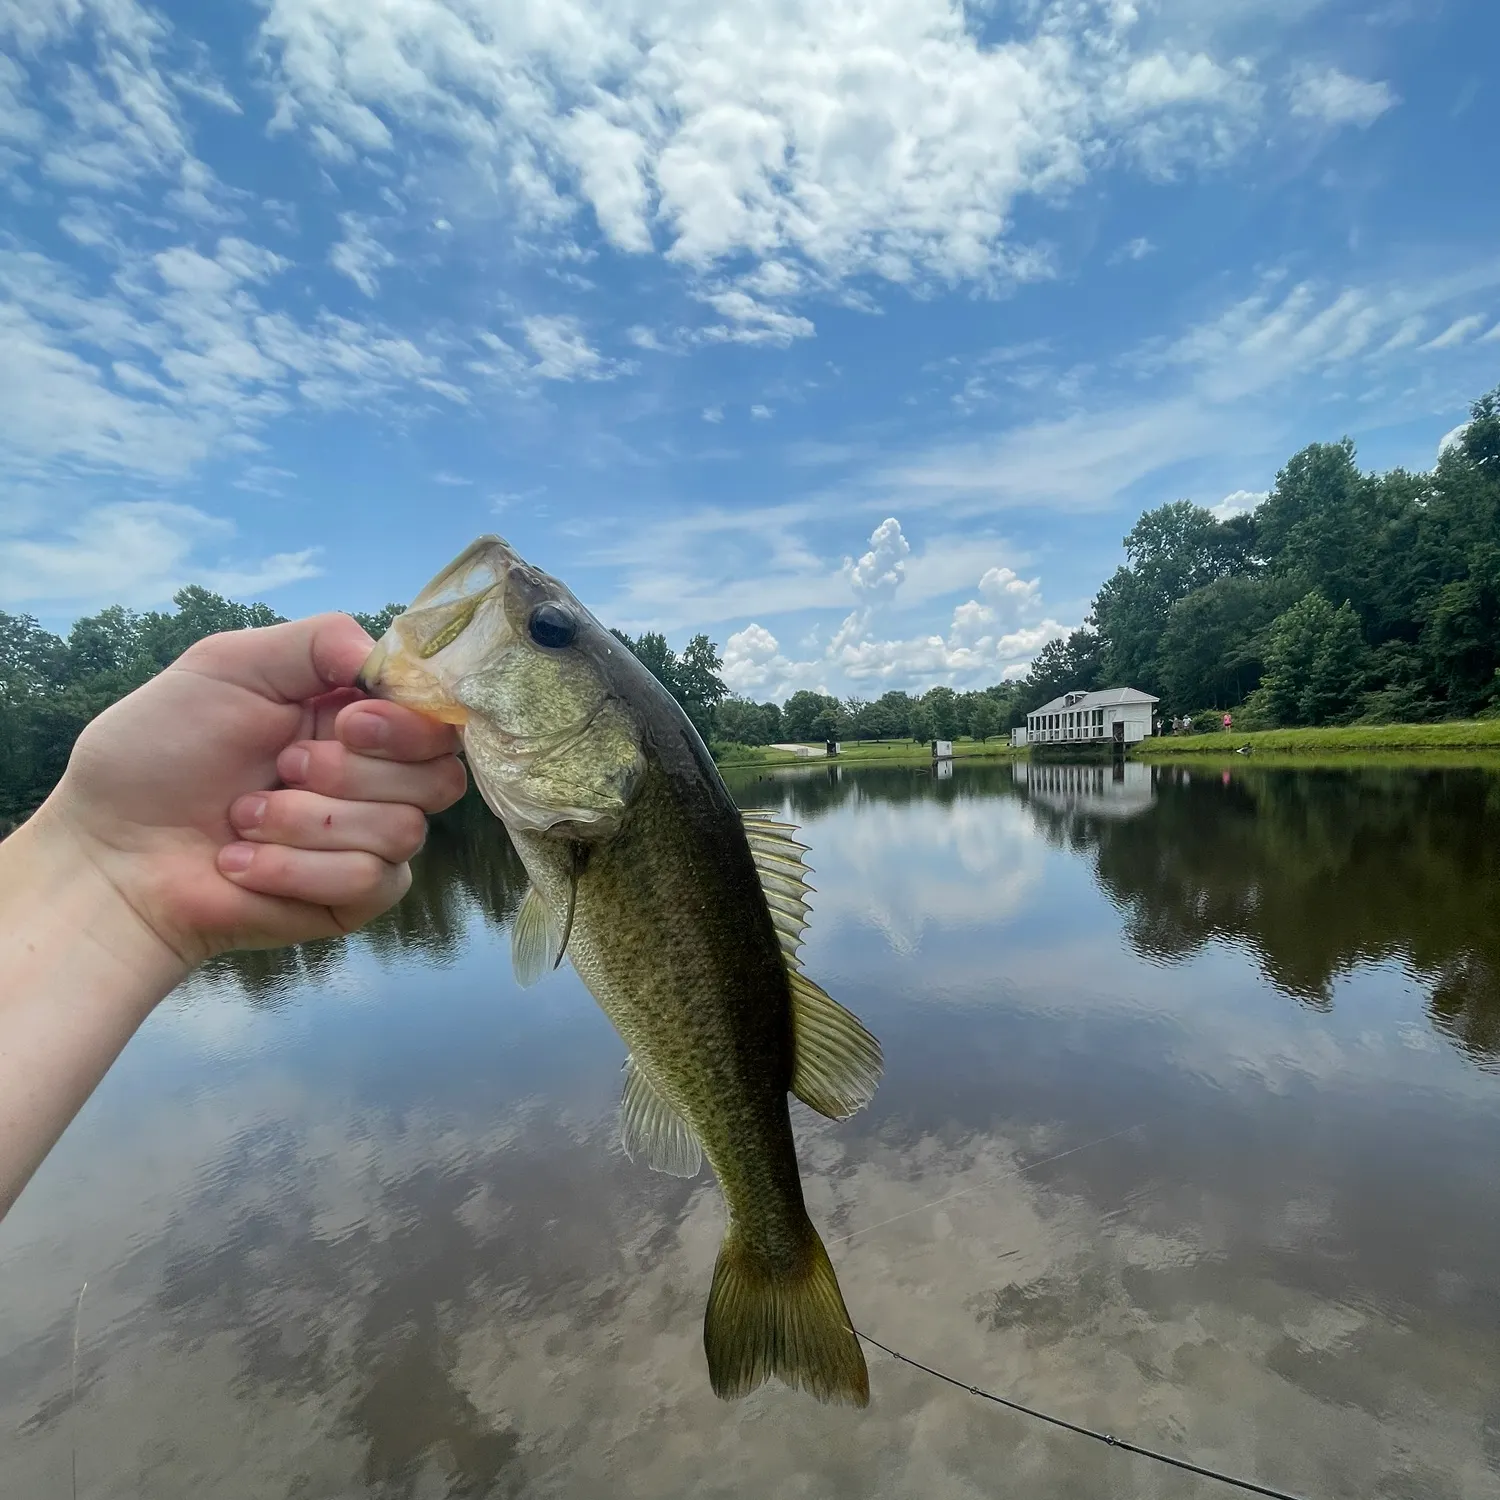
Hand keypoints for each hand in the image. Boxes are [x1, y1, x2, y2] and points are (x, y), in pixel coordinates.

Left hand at [37, 612, 465, 969]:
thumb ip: (318, 641)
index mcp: (353, 716)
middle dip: (352, 773)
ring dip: (308, 823)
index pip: (436, 716)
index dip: (408, 722)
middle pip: (439, 774)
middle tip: (281, 766)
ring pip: (404, 830)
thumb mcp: (228, 666)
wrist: (110, 856)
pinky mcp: (354, 899)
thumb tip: (386, 661)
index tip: (348, 722)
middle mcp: (374, 777)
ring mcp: (369, 841)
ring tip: (242, 819)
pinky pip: (371, 880)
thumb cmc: (156, 756)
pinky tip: (242, 863)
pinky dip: (298, 869)